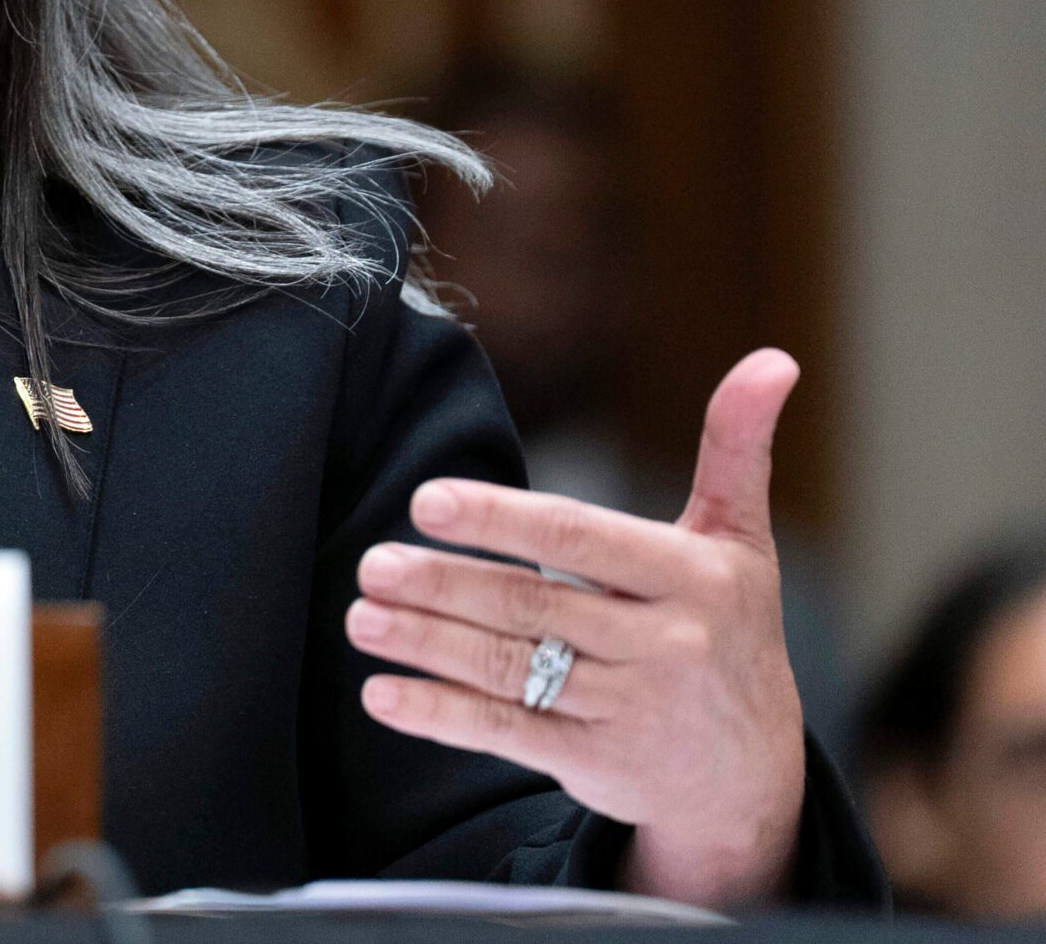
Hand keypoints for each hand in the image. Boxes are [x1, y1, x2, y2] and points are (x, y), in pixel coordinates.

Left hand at [346, 349, 807, 908]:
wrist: (755, 775)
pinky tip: (381, 696)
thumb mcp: (740, 542)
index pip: (579, 537)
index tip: (425, 502)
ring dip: (426, 644)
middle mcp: (668, 645)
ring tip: (360, 618)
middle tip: (371, 565)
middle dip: (442, 584)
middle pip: (531, 605)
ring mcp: (630, 710)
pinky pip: (506, 734)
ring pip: (510, 670)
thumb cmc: (730, 629)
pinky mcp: (597, 765)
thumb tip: (774, 358)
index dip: (500, 519)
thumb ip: (736, 448)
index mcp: (695, 577)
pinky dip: (439, 716)